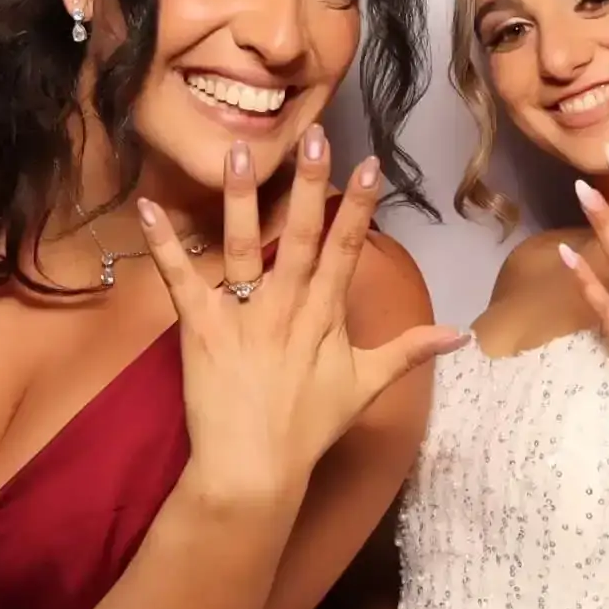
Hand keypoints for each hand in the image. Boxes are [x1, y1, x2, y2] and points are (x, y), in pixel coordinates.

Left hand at [139, 126, 465, 495]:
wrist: (253, 470)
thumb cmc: (308, 429)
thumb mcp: (365, 388)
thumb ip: (409, 352)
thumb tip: (460, 334)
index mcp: (325, 317)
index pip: (348, 251)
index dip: (360, 207)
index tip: (371, 164)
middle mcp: (286, 308)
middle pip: (301, 238)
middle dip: (310, 185)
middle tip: (313, 137)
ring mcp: (242, 316)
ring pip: (242, 248)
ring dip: (240, 198)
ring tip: (236, 152)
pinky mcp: (200, 329)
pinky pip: (180, 280)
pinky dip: (164, 245)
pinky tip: (148, 207)